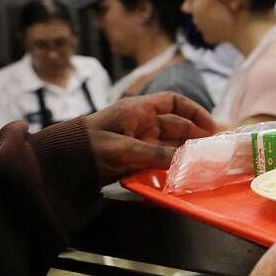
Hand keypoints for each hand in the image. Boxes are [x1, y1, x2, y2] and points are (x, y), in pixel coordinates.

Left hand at [85, 92, 217, 182]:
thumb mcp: (121, 149)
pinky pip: (161, 160)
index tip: (211, 127)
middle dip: (197, 136)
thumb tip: (185, 161)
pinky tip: (185, 173)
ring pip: (172, 145)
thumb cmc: (87, 147)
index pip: (173, 102)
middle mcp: (143, 123)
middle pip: (178, 126)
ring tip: (206, 163)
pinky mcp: (136, 159)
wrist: (59, 163)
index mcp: (138, 110)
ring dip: (187, 153)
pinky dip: (174, 165)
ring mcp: (140, 142)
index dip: (194, 111)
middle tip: (216, 150)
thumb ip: (154, 155)